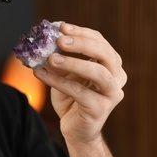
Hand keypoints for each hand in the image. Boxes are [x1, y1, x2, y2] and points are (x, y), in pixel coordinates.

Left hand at [34, 23, 126, 144]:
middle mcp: (116, 77)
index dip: (81, 33)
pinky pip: (79, 92)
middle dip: (82, 44)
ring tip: (51, 58)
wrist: (75, 129)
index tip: (61, 27)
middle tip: (60, 40)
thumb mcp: (64, 74)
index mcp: (110, 64)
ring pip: (98, 73)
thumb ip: (59, 59)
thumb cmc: (71, 98)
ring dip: (73, 63)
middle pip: (106, 54)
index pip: (100, 42)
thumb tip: (43, 43)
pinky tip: (41, 74)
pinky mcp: (100, 109)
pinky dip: (58, 82)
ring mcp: (112, 94)